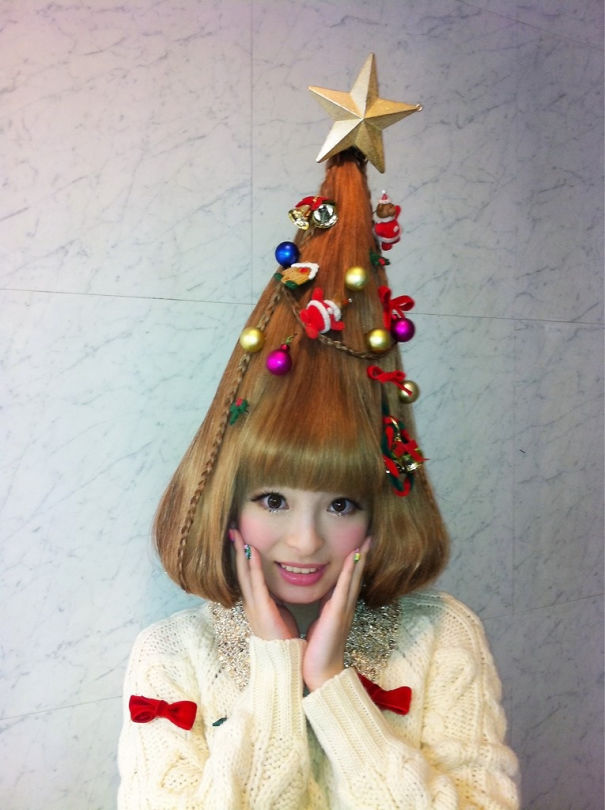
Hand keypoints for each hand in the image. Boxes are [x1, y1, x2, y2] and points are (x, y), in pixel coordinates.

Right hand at [231, 528, 298, 640]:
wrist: (286, 662)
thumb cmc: (284, 639)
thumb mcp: (279, 613)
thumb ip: (276, 599)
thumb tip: (279, 587)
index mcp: (256, 603)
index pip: (246, 574)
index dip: (242, 555)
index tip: (241, 537)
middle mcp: (251, 603)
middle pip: (240, 570)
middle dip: (236, 549)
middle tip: (232, 529)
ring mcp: (254, 606)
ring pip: (244, 573)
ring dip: (240, 552)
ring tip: (237, 534)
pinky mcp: (262, 610)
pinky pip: (256, 583)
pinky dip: (252, 566)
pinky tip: (251, 551)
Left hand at [302, 536, 371, 691]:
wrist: (322, 672)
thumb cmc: (320, 649)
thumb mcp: (322, 621)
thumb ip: (325, 606)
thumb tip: (325, 594)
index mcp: (340, 607)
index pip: (349, 580)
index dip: (356, 562)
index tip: (360, 545)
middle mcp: (345, 606)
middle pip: (357, 576)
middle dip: (363, 556)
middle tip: (370, 537)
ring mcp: (343, 610)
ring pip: (353, 579)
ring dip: (360, 560)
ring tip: (365, 542)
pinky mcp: (337, 614)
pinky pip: (344, 589)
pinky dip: (350, 573)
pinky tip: (353, 559)